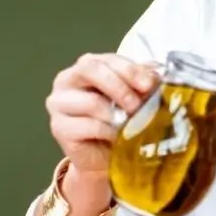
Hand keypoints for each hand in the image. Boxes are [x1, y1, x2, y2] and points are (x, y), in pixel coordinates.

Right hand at [44, 53, 159, 178]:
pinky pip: (89, 126)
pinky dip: (109, 132)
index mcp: (86, 66)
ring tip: (132, 124)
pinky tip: (119, 137)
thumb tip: (156, 76)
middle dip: (120, 87)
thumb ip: (141, 83)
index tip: (149, 85)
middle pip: (91, 70)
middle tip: (137, 105)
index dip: (130, 70)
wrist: (104, 156)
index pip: (106, 60)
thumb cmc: (117, 121)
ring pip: (91, 101)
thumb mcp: (132, 97)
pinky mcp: (60, 127)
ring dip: (117, 114)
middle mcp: (67, 80)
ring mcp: (59, 103)